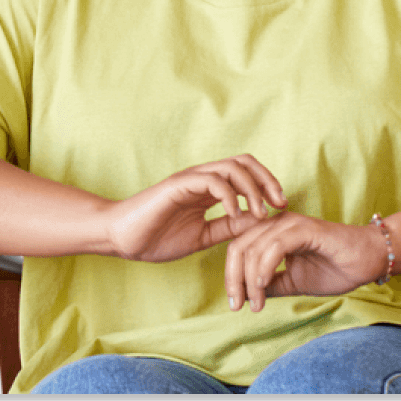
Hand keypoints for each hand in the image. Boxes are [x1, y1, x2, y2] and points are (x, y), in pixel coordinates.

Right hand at [104, 155, 286, 262]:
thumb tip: (258, 223)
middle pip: (245, 162)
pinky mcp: (178, 184)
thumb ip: (227, 228)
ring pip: (232, 167)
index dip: (267, 187)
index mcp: (209, 189)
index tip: (281, 209)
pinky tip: (236, 215)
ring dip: (253, 189)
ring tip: (260, 213)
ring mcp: (191, 179)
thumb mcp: (202, 236)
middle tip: (280, 204)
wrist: (120, 238)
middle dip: (268, 180)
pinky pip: (212, 181)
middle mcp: (203, 178)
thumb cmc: (155, 237)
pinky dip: (230, 196)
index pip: (246, 174)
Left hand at [224, 212, 387, 311]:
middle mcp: (278, 223)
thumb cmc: (336, 268)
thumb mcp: (295, 282)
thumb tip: (248, 296)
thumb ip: (272, 285)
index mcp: (273, 233)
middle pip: (239, 246)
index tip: (235, 303)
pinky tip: (263, 285)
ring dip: (249, 279)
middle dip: (233, 278)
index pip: (239, 248)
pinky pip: (275, 246)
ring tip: (255, 303)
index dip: (231, 275)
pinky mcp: (306, 228)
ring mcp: (291, 224)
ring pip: (254, 247)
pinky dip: (264, 267)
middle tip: (238, 305)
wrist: (369, 260)